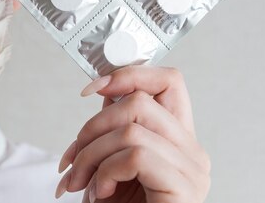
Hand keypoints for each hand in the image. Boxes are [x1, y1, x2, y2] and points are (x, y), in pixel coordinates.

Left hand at [55, 65, 210, 202]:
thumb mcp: (113, 162)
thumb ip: (115, 128)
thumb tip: (101, 91)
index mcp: (176, 137)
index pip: (168, 81)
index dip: (128, 74)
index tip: (91, 89)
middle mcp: (191, 149)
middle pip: (140, 100)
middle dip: (92, 125)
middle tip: (72, 158)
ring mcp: (191, 168)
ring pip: (129, 128)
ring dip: (89, 155)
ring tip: (79, 182)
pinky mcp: (183, 186)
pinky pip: (134, 155)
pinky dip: (104, 172)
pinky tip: (101, 193)